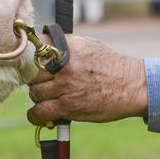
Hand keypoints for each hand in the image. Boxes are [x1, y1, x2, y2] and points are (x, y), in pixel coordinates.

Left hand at [26, 34, 147, 124]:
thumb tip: (41, 43)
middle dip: (34, 78)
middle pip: (31, 72)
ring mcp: (65, 86)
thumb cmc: (110, 65)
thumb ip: (63, 44)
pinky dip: (36, 115)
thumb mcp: (88, 45)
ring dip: (37, 96)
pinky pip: (39, 112)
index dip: (28, 56)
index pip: (35, 48)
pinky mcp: (68, 106)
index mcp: (67, 47)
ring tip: (45, 97)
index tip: (28, 62)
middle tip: (40, 82)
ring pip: (34, 92)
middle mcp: (64, 66)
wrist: (132, 86)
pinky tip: (39, 113)